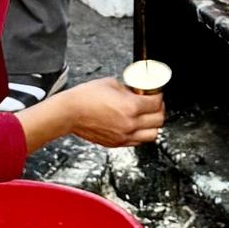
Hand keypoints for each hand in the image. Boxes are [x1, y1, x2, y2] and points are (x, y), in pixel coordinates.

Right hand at [23, 76, 164, 152]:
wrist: (69, 113)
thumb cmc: (85, 97)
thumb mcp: (112, 84)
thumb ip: (129, 89)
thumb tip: (137, 91)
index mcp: (131, 107)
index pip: (157, 103)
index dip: (159, 96)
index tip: (156, 93)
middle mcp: (130, 124)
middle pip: (159, 120)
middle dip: (159, 110)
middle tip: (155, 104)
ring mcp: (124, 136)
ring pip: (152, 135)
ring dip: (153, 125)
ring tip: (148, 117)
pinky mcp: (117, 143)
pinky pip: (138, 142)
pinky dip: (141, 134)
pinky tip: (136, 126)